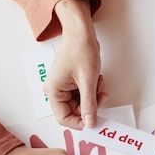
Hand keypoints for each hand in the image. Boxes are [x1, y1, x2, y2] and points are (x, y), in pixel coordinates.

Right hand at [45, 0, 107, 129]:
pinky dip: (93, 91)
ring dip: (93, 98)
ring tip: (98, 83)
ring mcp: (64, 87)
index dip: (79, 123)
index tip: (93, 122)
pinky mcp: (72, 83)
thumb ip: (89, 105)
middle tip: (101, 97)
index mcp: (53, 91)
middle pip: (74, 112)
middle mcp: (56, 91)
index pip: (64, 118)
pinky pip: (84, 95)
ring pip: (81, 104)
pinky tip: (96, 80)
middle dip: (90, 106)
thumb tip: (90, 123)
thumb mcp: (87, 81)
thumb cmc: (80, 49)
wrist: (81, 31)